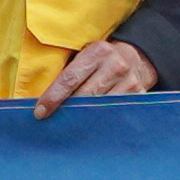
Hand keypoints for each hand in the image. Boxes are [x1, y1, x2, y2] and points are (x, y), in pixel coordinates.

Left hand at [34, 39, 157, 116]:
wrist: (137, 58)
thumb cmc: (101, 60)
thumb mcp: (87, 55)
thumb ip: (70, 70)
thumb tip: (41, 95)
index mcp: (98, 52)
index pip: (70, 78)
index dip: (53, 97)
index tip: (40, 112)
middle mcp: (115, 65)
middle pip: (85, 96)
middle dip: (67, 110)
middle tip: (52, 123)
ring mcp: (129, 82)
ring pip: (100, 108)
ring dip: (84, 119)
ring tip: (70, 127)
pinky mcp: (139, 96)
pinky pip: (115, 114)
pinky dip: (101, 121)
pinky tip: (91, 127)